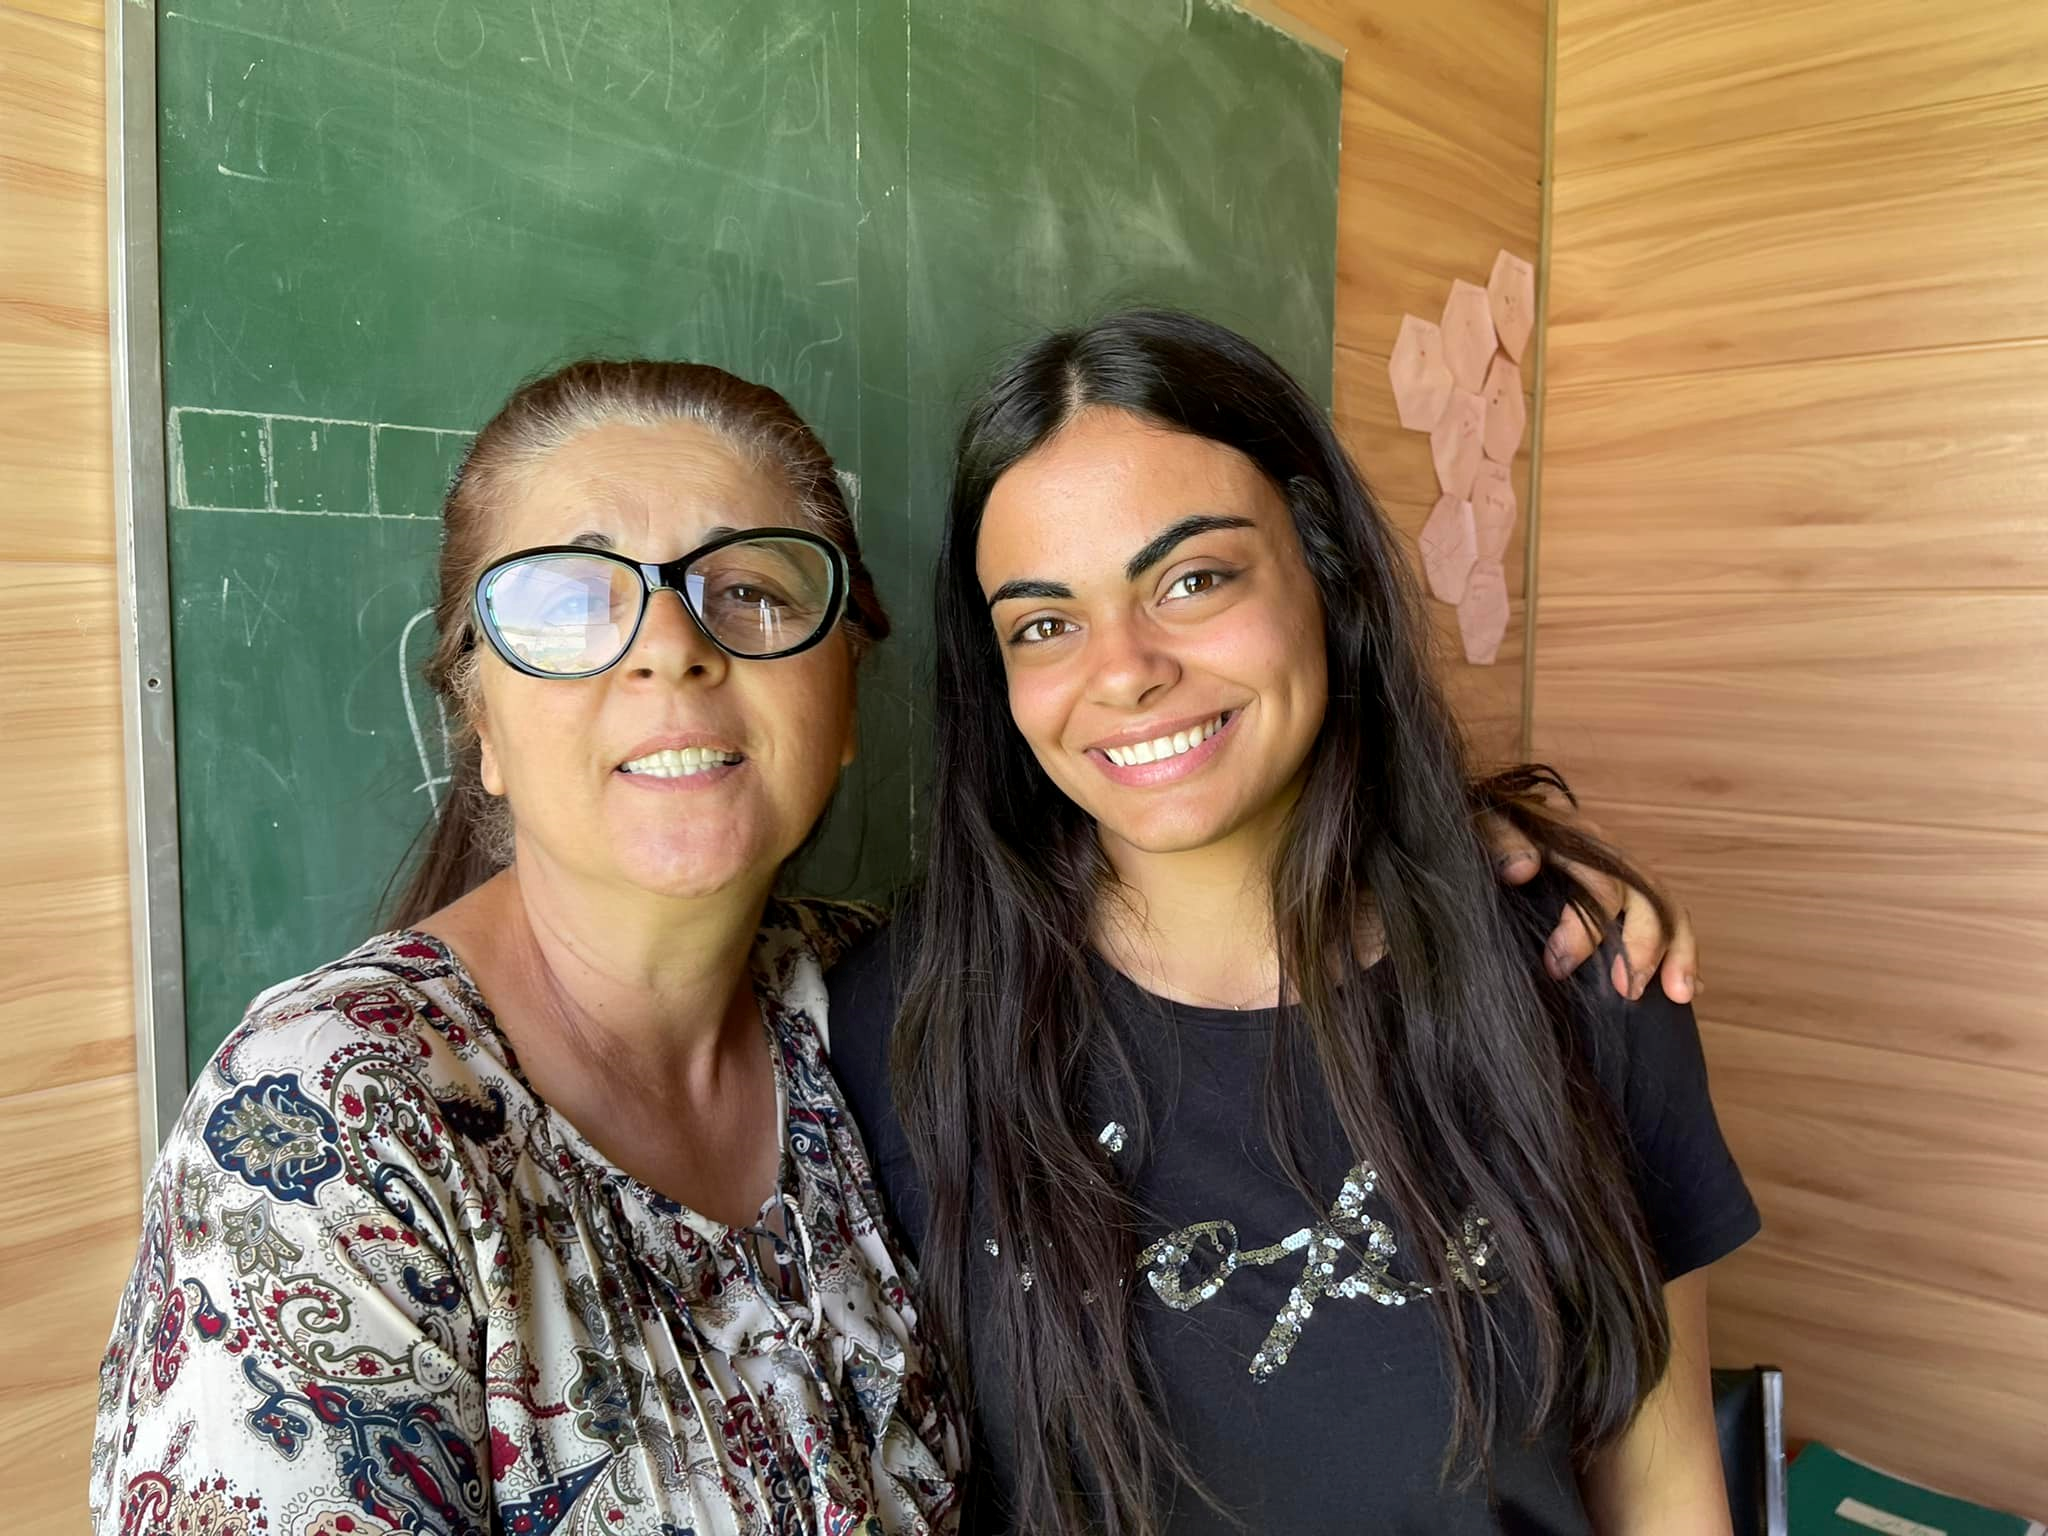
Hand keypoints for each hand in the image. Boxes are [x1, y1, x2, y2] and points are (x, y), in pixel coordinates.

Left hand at [1480, 812, 1700, 1005]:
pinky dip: (1681, 952)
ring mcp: (1623, 873)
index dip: (1584, 930)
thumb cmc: (1490, 823)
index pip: (1599, 885)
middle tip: (1625, 990)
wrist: (1496, 813)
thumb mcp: (1486, 823)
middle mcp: (1609, 855)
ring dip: (1677, 952)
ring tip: (1678, 994)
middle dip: (1642, 947)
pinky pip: (1667, 919)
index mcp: (1577, 840)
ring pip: (1667, 908)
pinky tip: (1688, 987)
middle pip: (1647, 897)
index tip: (1557, 967)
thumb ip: (1501, 839)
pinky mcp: (1626, 893)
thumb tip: (1522, 868)